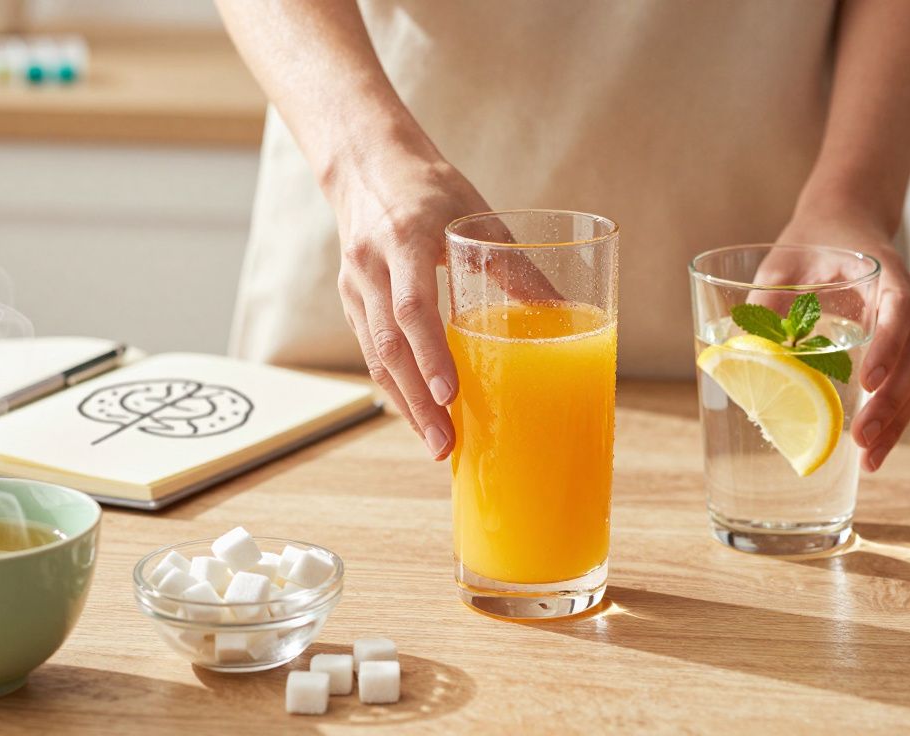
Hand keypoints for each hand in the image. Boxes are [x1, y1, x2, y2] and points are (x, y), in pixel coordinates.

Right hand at [329, 148, 488, 460]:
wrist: (367, 164)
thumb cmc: (429, 188)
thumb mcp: (475, 214)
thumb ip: (511, 262)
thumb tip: (559, 309)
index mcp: (404, 239)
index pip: (411, 305)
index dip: (430, 353)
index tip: (451, 395)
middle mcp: (370, 266)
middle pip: (388, 345)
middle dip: (417, 401)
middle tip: (446, 444)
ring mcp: (353, 286)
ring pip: (375, 357)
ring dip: (406, 405)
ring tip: (437, 444)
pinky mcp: (350, 301)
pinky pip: (370, 352)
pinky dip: (395, 388)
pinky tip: (419, 415)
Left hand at [774, 214, 909, 471]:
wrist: (846, 220)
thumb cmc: (815, 239)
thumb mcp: (783, 260)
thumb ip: (767, 297)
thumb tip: (743, 350)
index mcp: (887, 274)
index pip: (900, 312)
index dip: (888, 349)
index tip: (867, 383)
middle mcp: (908, 303)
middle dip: (891, 404)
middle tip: (861, 439)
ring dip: (896, 422)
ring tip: (870, 459)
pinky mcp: (901, 347)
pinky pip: (906, 386)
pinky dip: (893, 418)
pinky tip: (872, 448)